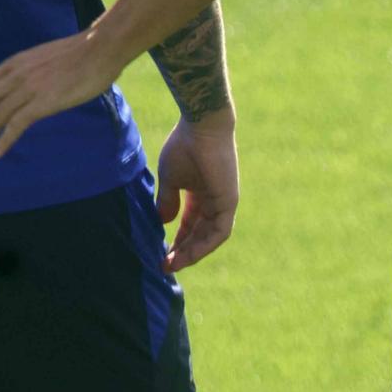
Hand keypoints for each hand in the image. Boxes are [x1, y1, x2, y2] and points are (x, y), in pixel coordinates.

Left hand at [0, 31, 122, 159]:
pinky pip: (17, 123)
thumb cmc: (77, 54)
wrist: (99, 48)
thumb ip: (28, 72)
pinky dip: (4, 139)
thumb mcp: (42, 58)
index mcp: (15, 63)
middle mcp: (16, 75)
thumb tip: (21, 87)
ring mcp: (29, 88)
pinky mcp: (44, 101)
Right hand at [155, 114, 238, 271]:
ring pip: (210, 237)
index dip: (176, 240)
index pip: (190, 224)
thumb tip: (163, 222)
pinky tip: (189, 255)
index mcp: (200, 192)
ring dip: (193, 252)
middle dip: (183, 251)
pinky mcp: (229, 202)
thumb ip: (168, 200)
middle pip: (199, 234)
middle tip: (166, 265)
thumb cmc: (184, 146)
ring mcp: (223, 202)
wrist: (201, 126)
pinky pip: (220, 232)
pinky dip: (205, 245)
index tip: (162, 254)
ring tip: (174, 264)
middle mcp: (214, 200)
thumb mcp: (170, 178)